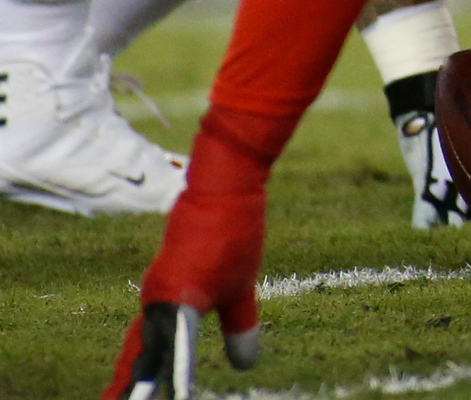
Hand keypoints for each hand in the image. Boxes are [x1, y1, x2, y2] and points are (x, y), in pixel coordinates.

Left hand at [108, 129, 266, 397]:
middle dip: (128, 388)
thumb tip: (245, 365)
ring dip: (138, 382)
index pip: (142, 356)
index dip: (130, 382)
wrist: (226, 187)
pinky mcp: (177, 284)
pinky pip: (174, 337)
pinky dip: (173, 364)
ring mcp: (162, 293)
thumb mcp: (239, 288)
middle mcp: (156, 304)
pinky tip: (175, 384)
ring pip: (147, 352)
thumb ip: (238, 325)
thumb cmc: (230, 233)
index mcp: (165, 307)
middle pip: (138, 359)